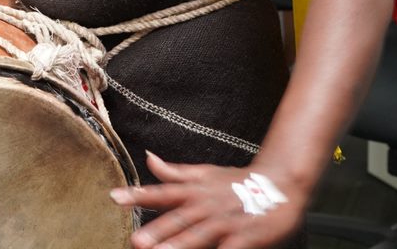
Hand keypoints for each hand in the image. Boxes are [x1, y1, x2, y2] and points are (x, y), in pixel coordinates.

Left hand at [111, 153, 301, 248]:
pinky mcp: (246, 237)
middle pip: (179, 218)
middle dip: (157, 230)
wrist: (281, 183)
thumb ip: (175, 172)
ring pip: (200, 236)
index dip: (139, 194)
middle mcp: (208, 205)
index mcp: (196, 189)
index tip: (115, 197)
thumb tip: (148, 157)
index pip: (163, 191)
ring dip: (179, 246)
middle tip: (136, 240)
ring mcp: (227, 221)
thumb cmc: (238, 181)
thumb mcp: (205, 173)